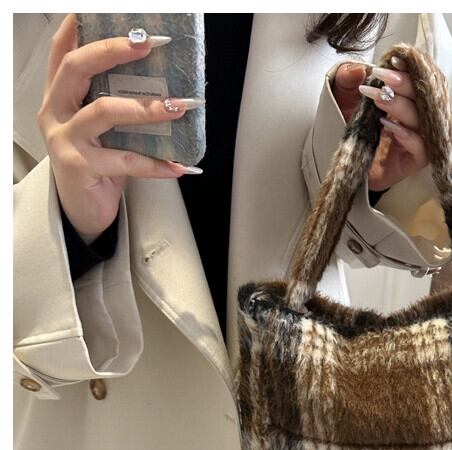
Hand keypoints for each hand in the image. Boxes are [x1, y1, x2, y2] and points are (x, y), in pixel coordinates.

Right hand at [37, 14, 202, 240]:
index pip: (63, 50)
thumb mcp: (105, 128)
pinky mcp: (79, 167)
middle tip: (148, 44)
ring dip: (145, 108)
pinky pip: (125, 160)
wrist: (83, 210)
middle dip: (113, 51)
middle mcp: (55, 111)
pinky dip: (155, 164)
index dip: (80, 26)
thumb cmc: (98, 163)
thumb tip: (163, 82)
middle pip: (77, 68)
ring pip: (104, 112)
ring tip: (177, 108)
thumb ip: (117, 101)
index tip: (104, 8)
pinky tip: (179, 167)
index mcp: (59, 95)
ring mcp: (65, 139)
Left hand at [331, 58, 427, 191]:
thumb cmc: (349, 131)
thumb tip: (358, 68)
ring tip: (379, 98)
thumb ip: (346, 79)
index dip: (409, 68)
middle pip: (424, 97)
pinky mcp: (414, 162)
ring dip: (402, 106)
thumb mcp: (342, 99)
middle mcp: (415, 118)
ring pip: (424, 120)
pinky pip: (422, 148)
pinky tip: (390, 126)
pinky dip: (409, 136)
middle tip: (383, 77)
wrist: (344, 164)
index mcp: (405, 99)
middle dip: (404, 84)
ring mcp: (417, 139)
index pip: (417, 80)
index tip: (393, 60)